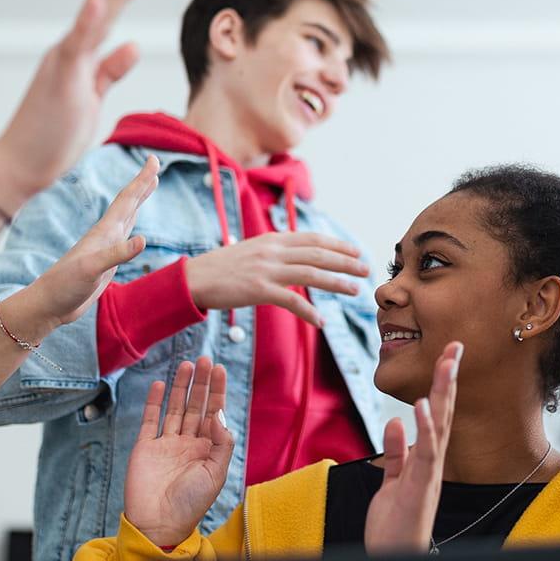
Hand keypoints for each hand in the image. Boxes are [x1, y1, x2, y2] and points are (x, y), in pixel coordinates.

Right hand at [0, 0, 158, 205]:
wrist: (20, 164)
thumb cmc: (52, 136)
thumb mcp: (91, 97)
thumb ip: (110, 70)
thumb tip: (131, 46)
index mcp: (79, 55)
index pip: (108, 15)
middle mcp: (71, 51)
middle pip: (103, 7)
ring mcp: (65, 61)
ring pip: (94, 17)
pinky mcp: (61, 78)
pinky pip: (77, 46)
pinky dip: (88, 21)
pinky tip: (100, 0)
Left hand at [25, 157, 158, 328]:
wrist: (49, 304)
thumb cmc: (65, 286)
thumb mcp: (91, 270)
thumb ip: (116, 254)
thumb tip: (143, 239)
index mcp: (104, 232)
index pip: (127, 200)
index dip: (141, 180)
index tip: (153, 160)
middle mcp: (106, 235)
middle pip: (128, 202)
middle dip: (143, 183)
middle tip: (155, 163)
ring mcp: (106, 247)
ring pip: (127, 216)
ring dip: (139, 200)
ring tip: (150, 185)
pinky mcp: (106, 262)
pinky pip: (125, 236)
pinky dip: (133, 226)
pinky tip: (136, 229)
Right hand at [123, 357, 234, 547]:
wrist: (158, 524)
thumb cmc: (191, 504)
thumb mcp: (215, 475)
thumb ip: (221, 445)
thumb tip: (220, 417)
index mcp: (207, 450)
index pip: (214, 413)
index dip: (217, 392)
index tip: (219, 370)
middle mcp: (187, 443)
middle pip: (196, 406)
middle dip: (201, 383)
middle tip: (205, 359)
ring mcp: (166, 444)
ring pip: (175, 409)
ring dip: (181, 387)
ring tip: (187, 365)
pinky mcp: (145, 448)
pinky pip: (151, 421)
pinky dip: (155, 402)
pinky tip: (161, 385)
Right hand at [182, 232, 369, 326]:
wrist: (193, 278)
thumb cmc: (222, 267)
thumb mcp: (252, 250)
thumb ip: (276, 251)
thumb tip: (298, 255)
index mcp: (272, 239)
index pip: (313, 238)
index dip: (337, 244)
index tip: (356, 251)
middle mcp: (272, 251)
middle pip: (318, 254)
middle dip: (345, 261)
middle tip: (366, 269)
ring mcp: (266, 269)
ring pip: (311, 274)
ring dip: (336, 283)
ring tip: (354, 291)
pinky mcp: (258, 290)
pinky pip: (290, 301)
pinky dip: (308, 311)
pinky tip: (320, 322)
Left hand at [364, 342, 462, 554]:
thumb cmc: (394, 527)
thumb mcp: (391, 483)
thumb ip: (395, 454)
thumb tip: (395, 421)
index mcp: (426, 460)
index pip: (436, 415)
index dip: (441, 385)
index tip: (447, 355)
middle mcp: (433, 463)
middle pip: (444, 413)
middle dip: (449, 379)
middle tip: (455, 346)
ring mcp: (429, 474)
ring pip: (440, 427)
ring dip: (442, 395)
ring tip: (446, 364)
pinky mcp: (420, 488)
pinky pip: (425, 454)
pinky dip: (425, 430)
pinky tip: (421, 407)